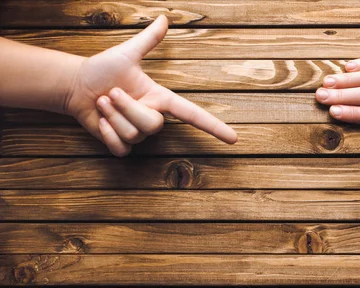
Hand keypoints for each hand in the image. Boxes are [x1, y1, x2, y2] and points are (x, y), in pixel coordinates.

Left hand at [64, 15, 236, 156]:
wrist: (77, 86)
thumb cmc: (101, 69)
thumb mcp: (126, 53)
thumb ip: (147, 40)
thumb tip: (164, 18)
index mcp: (160, 98)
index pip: (192, 115)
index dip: (213, 127)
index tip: (233, 139)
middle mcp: (152, 118)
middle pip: (152, 125)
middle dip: (127, 107)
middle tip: (110, 93)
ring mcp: (138, 134)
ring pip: (134, 135)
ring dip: (112, 116)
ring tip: (102, 102)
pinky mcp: (121, 146)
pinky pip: (122, 148)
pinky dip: (107, 134)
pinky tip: (100, 120)